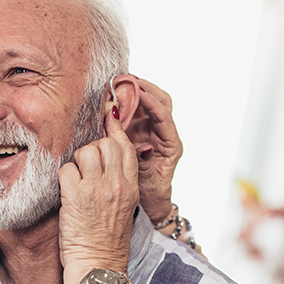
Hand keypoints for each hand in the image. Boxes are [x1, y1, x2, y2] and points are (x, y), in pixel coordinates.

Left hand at [59, 105, 139, 283]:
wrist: (99, 269)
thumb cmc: (108, 243)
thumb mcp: (123, 209)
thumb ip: (118, 184)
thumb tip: (106, 161)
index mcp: (131, 187)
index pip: (126, 146)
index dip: (115, 127)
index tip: (107, 114)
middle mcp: (117, 184)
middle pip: (105, 143)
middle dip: (92, 149)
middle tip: (85, 167)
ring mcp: (97, 189)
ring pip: (84, 151)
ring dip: (76, 162)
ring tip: (75, 181)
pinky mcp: (76, 197)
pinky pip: (66, 169)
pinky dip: (63, 178)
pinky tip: (65, 193)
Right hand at [125, 79, 182, 223]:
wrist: (150, 203)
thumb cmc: (153, 195)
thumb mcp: (149, 183)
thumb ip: (146, 165)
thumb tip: (143, 148)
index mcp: (171, 145)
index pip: (165, 117)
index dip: (152, 102)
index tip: (138, 91)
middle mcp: (163, 134)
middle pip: (161, 102)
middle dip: (147, 88)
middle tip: (128, 79)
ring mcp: (151, 132)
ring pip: (147, 104)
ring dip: (134, 93)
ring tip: (118, 83)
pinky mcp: (138, 133)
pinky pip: (133, 113)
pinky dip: (124, 104)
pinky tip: (112, 98)